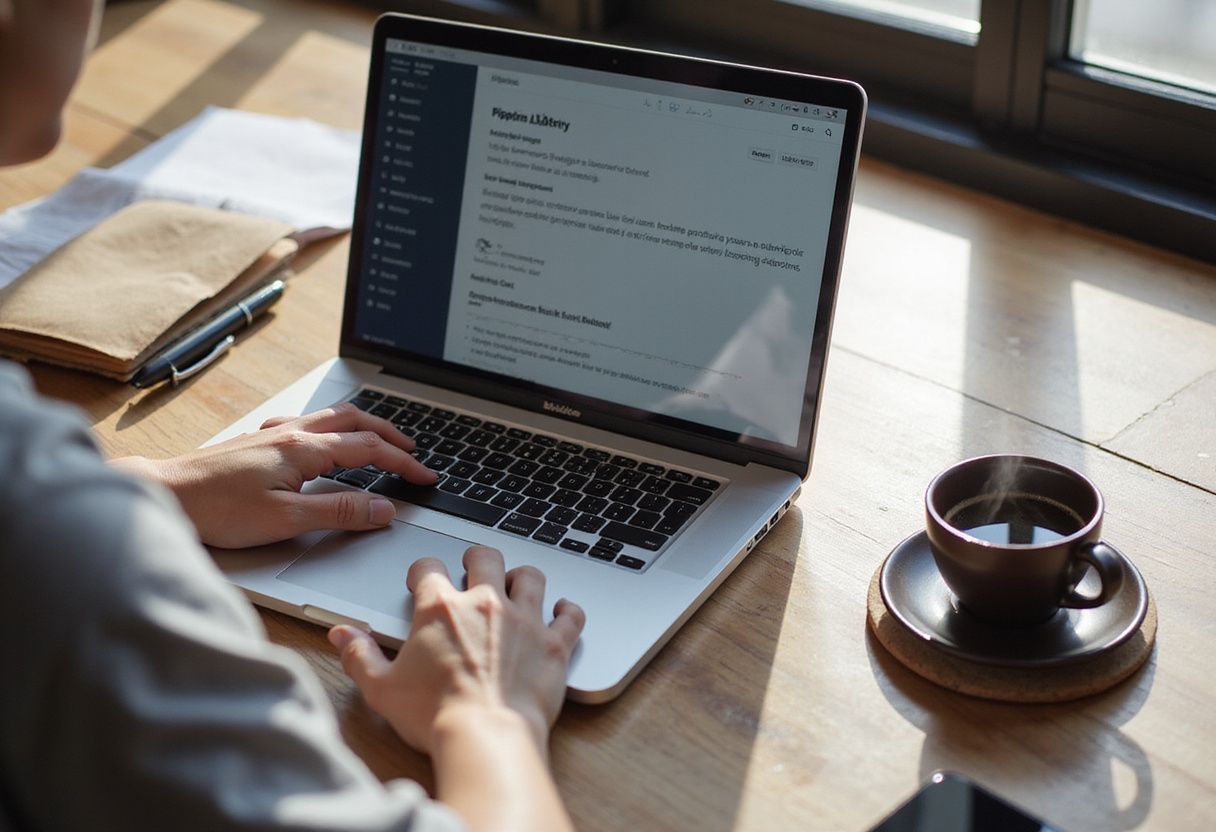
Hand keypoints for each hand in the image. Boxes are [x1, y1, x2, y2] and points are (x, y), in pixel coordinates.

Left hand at [112, 403, 435, 547]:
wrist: (163, 494)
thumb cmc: (216, 510)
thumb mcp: (286, 519)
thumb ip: (339, 511)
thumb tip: (383, 508)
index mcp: (305, 450)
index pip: (370, 451)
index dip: (403, 463)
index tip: (425, 477)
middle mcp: (291, 433)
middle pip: (356, 422)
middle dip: (390, 434)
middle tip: (412, 451)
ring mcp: (272, 433)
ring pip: (331, 417)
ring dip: (363, 426)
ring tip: (379, 439)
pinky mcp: (256, 441)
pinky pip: (305, 422)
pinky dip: (329, 427)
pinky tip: (321, 439)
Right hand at [327, 546, 584, 755]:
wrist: (485, 737)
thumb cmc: (434, 717)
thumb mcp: (381, 689)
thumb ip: (360, 656)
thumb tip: (343, 635)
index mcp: (441, 609)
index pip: (428, 568)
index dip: (421, 571)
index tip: (421, 582)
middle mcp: (485, 603)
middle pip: (485, 557)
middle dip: (476, 558)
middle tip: (472, 568)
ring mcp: (524, 620)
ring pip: (530, 576)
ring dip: (522, 577)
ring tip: (516, 584)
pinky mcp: (554, 643)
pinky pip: (571, 614)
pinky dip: (568, 610)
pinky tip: (563, 610)